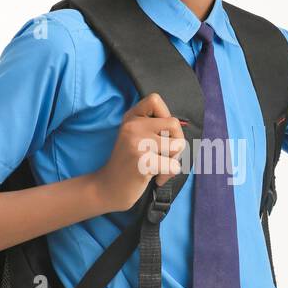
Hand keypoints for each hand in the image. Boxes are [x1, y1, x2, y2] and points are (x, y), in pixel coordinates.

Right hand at [93, 92, 186, 212]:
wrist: (108, 188)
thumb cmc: (129, 164)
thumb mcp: (135, 137)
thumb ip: (153, 126)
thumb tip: (180, 127)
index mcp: (131, 118)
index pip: (155, 100)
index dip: (166, 116)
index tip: (160, 134)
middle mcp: (133, 126)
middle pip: (174, 124)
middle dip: (176, 143)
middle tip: (164, 156)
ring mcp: (137, 143)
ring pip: (178, 145)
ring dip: (174, 159)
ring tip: (159, 167)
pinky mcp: (143, 162)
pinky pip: (174, 165)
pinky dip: (169, 174)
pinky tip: (156, 178)